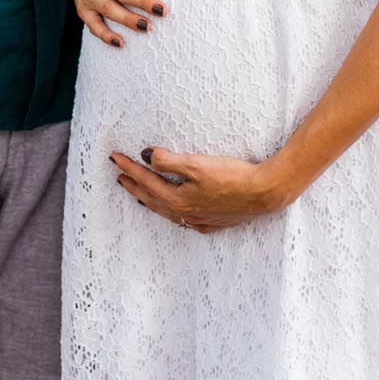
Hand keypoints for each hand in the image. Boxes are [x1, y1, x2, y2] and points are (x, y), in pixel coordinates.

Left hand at [109, 144, 290, 232]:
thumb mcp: (197, 164)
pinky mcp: (213, 222)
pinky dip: (171, 212)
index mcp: (177, 199)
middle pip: (151, 198)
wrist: (264, 194)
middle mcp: (184, 213)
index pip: (145, 180)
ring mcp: (199, 219)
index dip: (129, 167)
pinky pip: (183, 219)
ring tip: (138, 194)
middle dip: (134, 185)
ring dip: (149, 200)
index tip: (114, 157)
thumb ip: (169, 162)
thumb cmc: (233, 177)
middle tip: (119, 175)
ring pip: (166, 211)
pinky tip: (173, 212)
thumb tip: (147, 156)